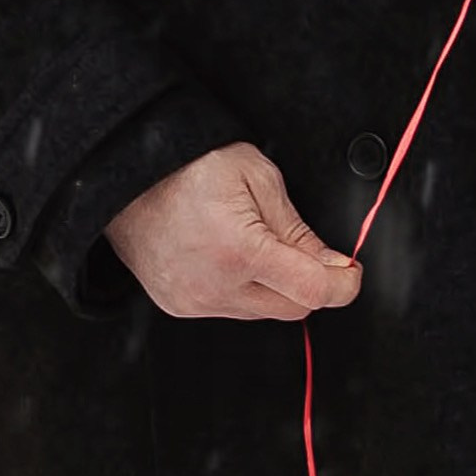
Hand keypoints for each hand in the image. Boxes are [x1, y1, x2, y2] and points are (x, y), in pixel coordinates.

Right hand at [104, 142, 362, 323]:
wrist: (127, 173)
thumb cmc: (187, 164)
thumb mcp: (258, 176)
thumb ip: (298, 227)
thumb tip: (331, 264)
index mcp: (240, 250)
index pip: (313, 290)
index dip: (343, 285)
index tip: (349, 273)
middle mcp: (215, 285)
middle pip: (292, 308)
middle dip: (308, 281)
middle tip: (301, 247)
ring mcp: (194, 301)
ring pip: (262, 311)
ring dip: (272, 286)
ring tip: (251, 240)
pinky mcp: (179, 306)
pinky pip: (230, 309)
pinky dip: (242, 289)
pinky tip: (227, 255)